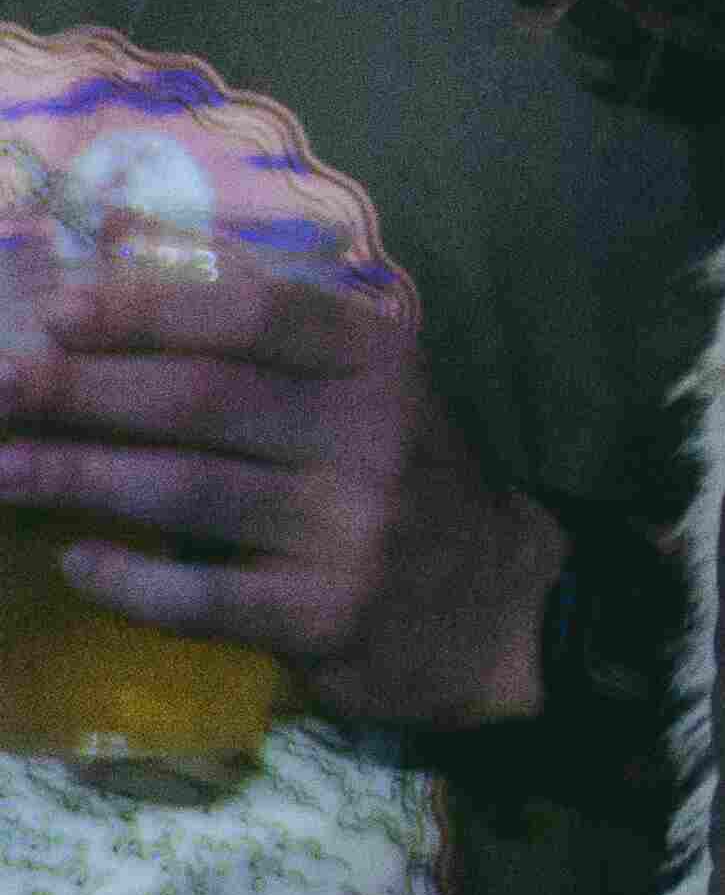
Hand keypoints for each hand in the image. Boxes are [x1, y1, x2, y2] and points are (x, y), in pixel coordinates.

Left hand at [0, 258, 554, 731]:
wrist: (497, 605)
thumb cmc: (401, 481)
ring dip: (75, 477)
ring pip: (187, 492)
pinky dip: (129, 579)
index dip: (150, 310)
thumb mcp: (367, 392)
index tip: (58, 310)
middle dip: (81, 391)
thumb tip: (117, 282)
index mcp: (377, 361)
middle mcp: (370, 433)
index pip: (256, 316)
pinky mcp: (326, 612)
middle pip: (203, 400)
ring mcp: (350, 526)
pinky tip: (75, 563)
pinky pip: (201, 596)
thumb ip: (268, 345)